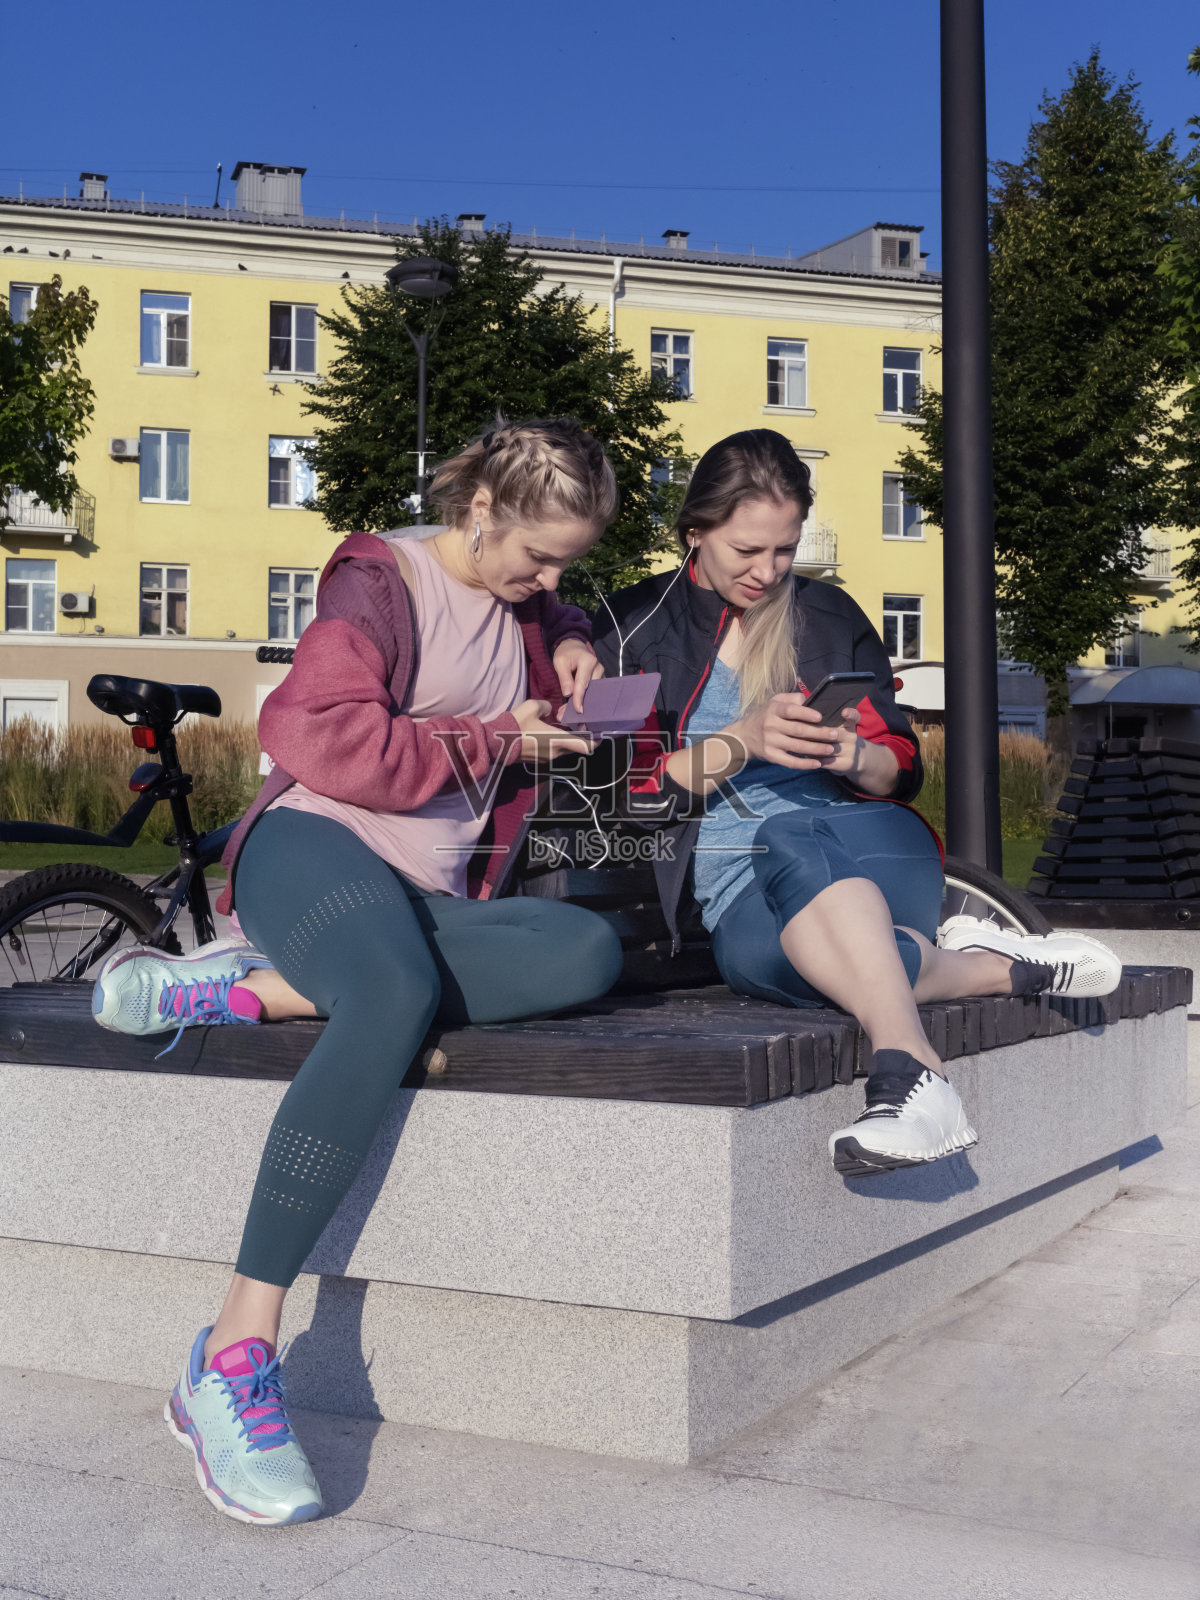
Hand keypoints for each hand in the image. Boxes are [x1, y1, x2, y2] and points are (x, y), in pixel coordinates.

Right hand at [513, 698, 593, 761]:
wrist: (495, 743)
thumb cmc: (516, 725)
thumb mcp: (532, 707)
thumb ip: (547, 706)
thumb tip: (550, 710)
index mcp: (558, 740)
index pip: (586, 746)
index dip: (596, 741)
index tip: (600, 734)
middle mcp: (556, 752)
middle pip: (576, 747)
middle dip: (580, 737)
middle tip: (580, 724)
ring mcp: (547, 758)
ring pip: (564, 749)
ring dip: (566, 740)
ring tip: (563, 726)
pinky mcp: (538, 760)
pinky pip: (553, 751)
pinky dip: (555, 743)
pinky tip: (548, 732)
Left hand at [552, 638, 603, 711]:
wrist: (574, 647)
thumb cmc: (566, 654)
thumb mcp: (560, 662)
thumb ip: (564, 678)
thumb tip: (568, 694)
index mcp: (588, 662)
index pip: (583, 683)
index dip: (579, 697)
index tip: (578, 710)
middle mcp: (598, 668)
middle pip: (590, 690)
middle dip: (579, 703)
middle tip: (566, 715)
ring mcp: (601, 675)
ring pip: (592, 693)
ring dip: (581, 703)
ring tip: (567, 713)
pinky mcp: (600, 680)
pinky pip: (593, 692)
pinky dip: (584, 700)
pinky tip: (574, 707)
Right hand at [731, 694, 861, 771]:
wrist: (743, 736)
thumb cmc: (764, 715)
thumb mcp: (773, 702)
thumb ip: (790, 698)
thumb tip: (808, 699)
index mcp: (773, 710)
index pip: (790, 711)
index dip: (805, 714)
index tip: (820, 717)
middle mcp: (771, 726)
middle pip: (798, 730)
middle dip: (818, 733)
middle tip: (834, 734)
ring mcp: (771, 742)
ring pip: (797, 747)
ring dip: (816, 749)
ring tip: (830, 749)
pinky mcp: (771, 756)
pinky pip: (790, 762)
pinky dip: (804, 764)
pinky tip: (817, 764)